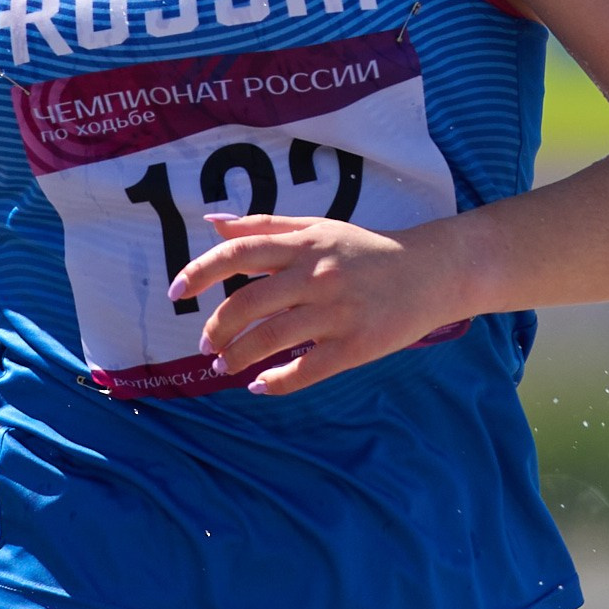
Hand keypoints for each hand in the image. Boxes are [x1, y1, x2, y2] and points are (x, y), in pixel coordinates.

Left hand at [172, 213, 467, 395]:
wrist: (432, 271)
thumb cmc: (366, 250)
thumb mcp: (317, 228)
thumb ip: (263, 226)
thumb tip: (212, 223)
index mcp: (303, 245)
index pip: (238, 254)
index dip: (199, 272)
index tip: (175, 292)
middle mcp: (316, 276)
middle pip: (248, 303)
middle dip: (217, 328)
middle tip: (205, 345)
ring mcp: (336, 312)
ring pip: (270, 339)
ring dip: (238, 357)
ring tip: (223, 366)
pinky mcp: (356, 345)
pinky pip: (307, 370)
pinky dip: (277, 381)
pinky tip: (259, 385)